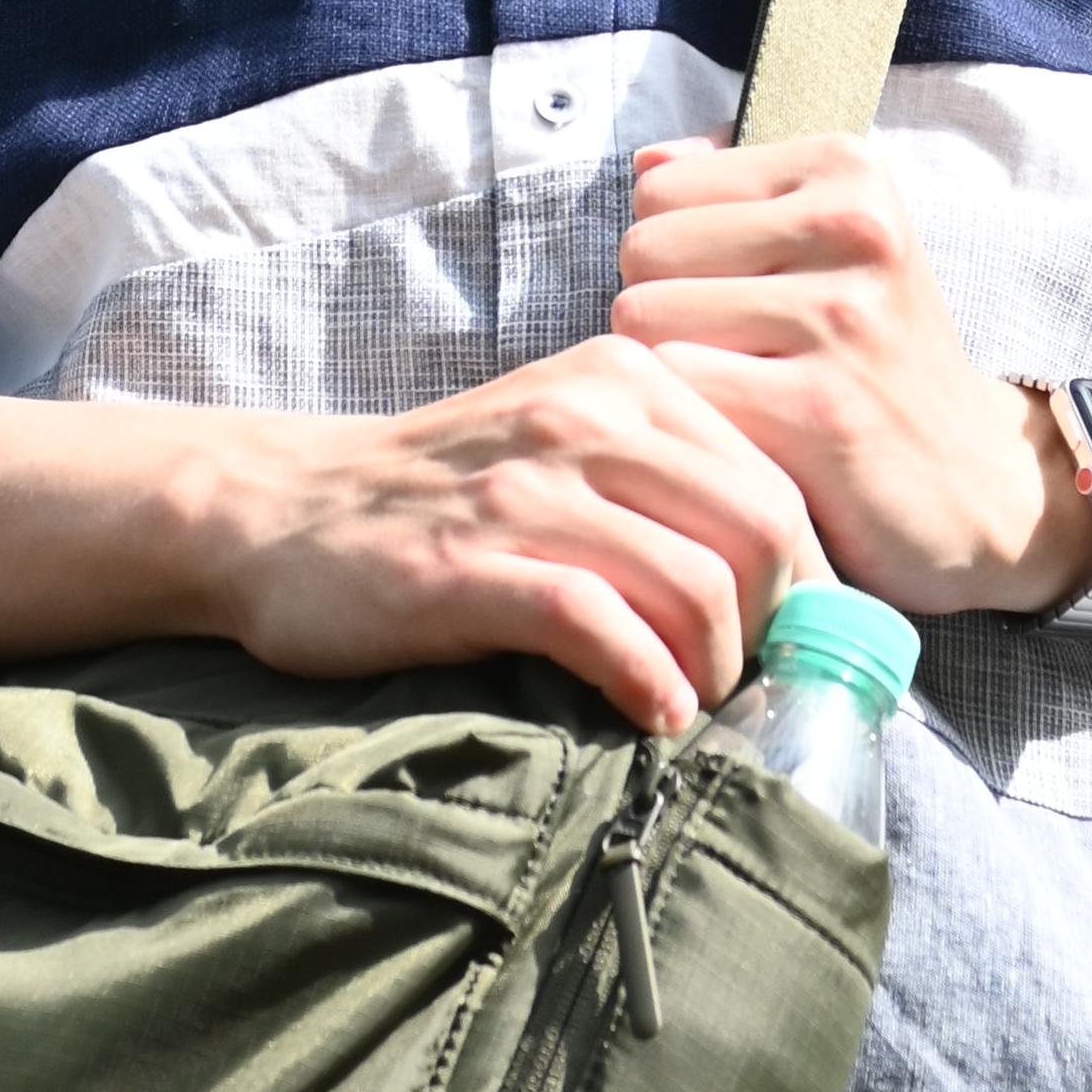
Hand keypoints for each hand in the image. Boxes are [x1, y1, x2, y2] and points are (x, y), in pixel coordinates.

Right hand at [205, 337, 822, 738]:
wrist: (282, 512)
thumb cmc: (446, 495)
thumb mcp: (565, 444)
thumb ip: (663, 481)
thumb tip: (787, 582)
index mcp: (624, 375)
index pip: (776, 476)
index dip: (810, 576)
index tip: (798, 643)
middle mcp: (586, 414)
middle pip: (761, 527)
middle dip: (777, 625)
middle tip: (750, 683)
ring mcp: (526, 487)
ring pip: (696, 581)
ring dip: (715, 668)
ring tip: (691, 703)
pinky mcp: (470, 565)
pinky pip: (601, 627)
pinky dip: (647, 684)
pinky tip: (648, 716)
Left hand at [611, 135, 1091, 613]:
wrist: (974, 483)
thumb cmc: (873, 356)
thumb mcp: (832, 244)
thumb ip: (734, 187)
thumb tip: (646, 159)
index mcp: (847, 169)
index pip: (660, 189)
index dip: (673, 252)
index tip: (735, 295)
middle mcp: (852, 225)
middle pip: (645, 250)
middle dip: (660, 308)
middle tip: (729, 355)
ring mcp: (841, 317)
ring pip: (647, 317)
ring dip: (669, 371)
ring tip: (735, 394)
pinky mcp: (822, 410)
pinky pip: (679, 387)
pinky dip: (691, 421)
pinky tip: (741, 439)